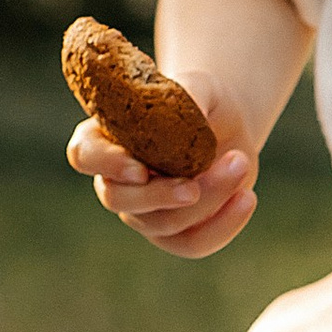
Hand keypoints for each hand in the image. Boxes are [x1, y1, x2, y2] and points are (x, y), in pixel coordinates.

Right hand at [68, 74, 260, 258]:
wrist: (229, 127)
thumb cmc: (203, 101)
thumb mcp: (201, 87)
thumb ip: (189, 95)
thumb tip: (186, 116)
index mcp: (106, 138)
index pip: (84, 155)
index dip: (106, 164)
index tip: (140, 167)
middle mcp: (117, 180)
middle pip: (118, 199)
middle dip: (158, 194)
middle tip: (194, 185)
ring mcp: (144, 212)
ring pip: (163, 222)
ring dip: (207, 199)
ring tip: (241, 163)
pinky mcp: (177, 233)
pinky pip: (193, 244)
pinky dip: (223, 226)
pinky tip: (247, 199)